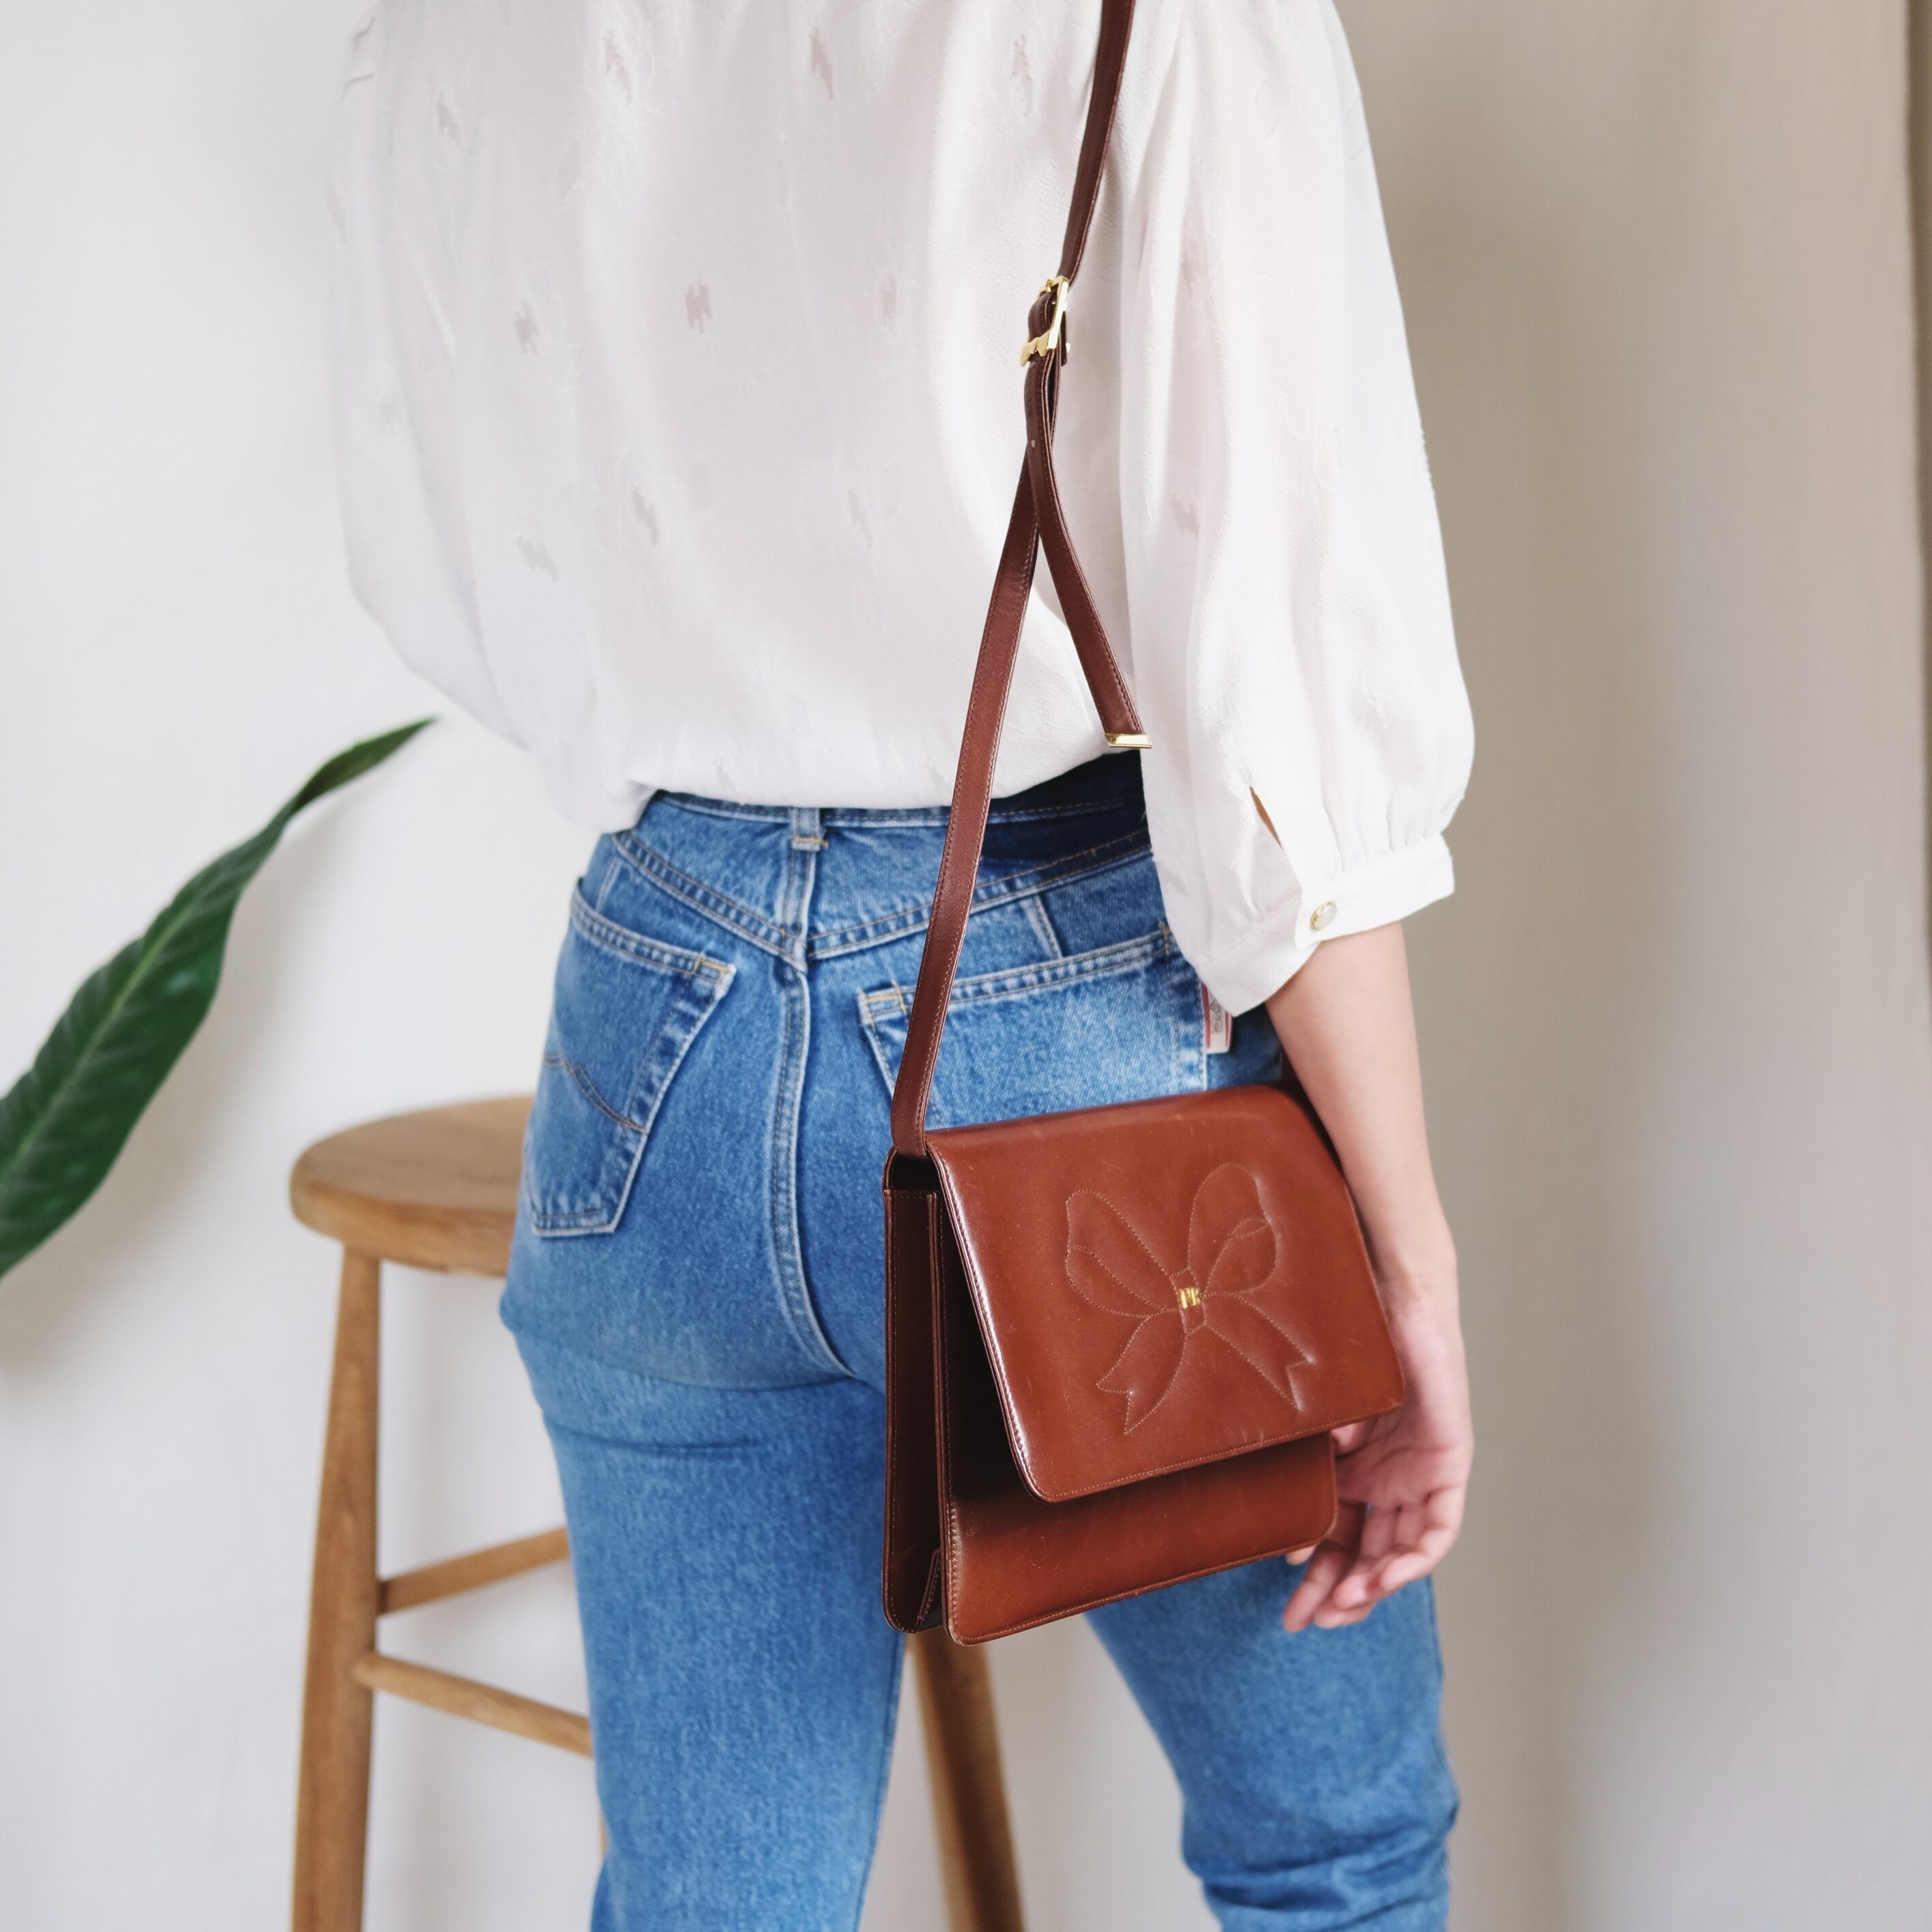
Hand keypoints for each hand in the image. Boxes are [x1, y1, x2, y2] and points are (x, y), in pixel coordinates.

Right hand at [1283, 1276, 1470, 1632]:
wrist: (1390, 1290)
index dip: (1322, 1574)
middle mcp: (1389, 1477)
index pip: (1341, 1537)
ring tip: (1341, 1610)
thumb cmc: (1344, 1340)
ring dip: (1373, 1585)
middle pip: (1367, 1552)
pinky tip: (1383, 1574)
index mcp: (1355, 1468)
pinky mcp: (1450, 1459)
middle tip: (1306, 1622)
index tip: (1297, 1602)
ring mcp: (1420, 1471)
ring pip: (1402, 1549)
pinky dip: (1412, 1556)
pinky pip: (1437, 1526)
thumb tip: (1293, 1530)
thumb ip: (1309, 1468)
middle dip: (1338, 1592)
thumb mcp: (1317, 1418)